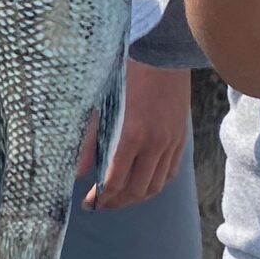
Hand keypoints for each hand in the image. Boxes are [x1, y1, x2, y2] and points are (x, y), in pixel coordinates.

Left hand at [78, 58, 190, 208]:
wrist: (162, 54)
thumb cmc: (126, 74)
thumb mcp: (101, 105)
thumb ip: (89, 142)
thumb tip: (79, 173)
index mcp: (131, 135)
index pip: (114, 182)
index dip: (100, 198)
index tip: (89, 203)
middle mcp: (155, 144)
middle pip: (136, 191)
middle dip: (116, 203)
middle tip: (101, 204)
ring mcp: (171, 142)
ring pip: (155, 186)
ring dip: (135, 198)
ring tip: (119, 198)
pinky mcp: (180, 138)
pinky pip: (170, 173)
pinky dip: (154, 184)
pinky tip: (140, 183)